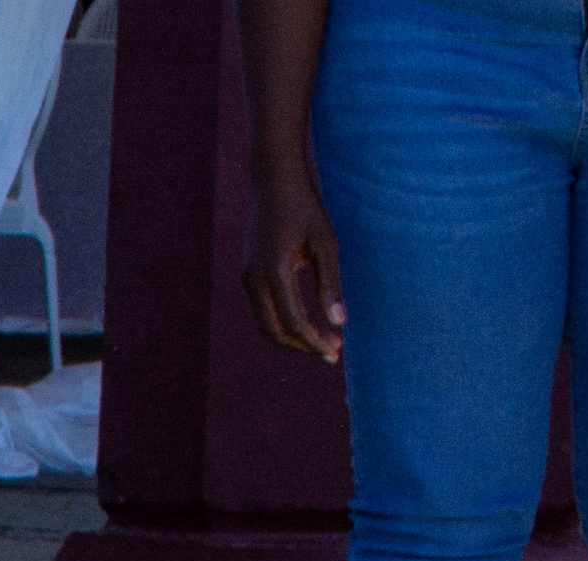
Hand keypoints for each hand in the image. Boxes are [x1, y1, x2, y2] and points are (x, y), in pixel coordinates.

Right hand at [246, 166, 341, 363]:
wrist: (273, 181)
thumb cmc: (306, 207)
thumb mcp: (326, 243)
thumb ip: (331, 285)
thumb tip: (340, 322)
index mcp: (273, 273)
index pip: (293, 322)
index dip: (314, 341)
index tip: (336, 350)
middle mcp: (254, 280)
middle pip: (275, 331)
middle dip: (302, 345)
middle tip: (332, 352)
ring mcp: (247, 278)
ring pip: (266, 323)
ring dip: (293, 336)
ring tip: (322, 339)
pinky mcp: (248, 274)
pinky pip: (264, 309)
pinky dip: (284, 321)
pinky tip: (306, 319)